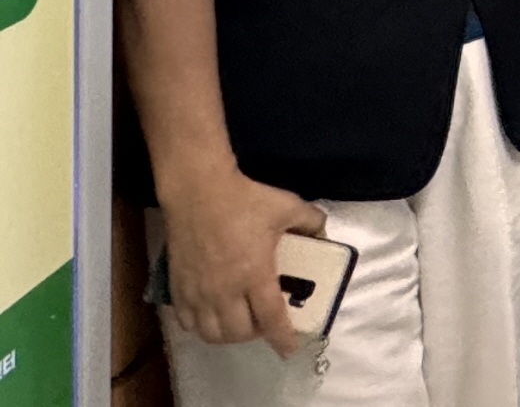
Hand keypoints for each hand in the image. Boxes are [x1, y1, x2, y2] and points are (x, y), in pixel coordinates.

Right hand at [157, 169, 326, 355]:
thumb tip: (322, 234)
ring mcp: (198, 292)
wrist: (198, 190)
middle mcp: (224, 290)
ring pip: (211, 333)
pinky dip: (201, 327)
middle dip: (256, 335)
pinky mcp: (178, 287)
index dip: (281, 337)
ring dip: (229, 335)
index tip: (289, 349)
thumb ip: (311, 221)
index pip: (270, 318)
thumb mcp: (287, 206)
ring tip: (239, 322)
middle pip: (239, 332)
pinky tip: (211, 315)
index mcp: (254, 274)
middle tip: (265, 323)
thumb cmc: (245, 199)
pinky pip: (187, 323)